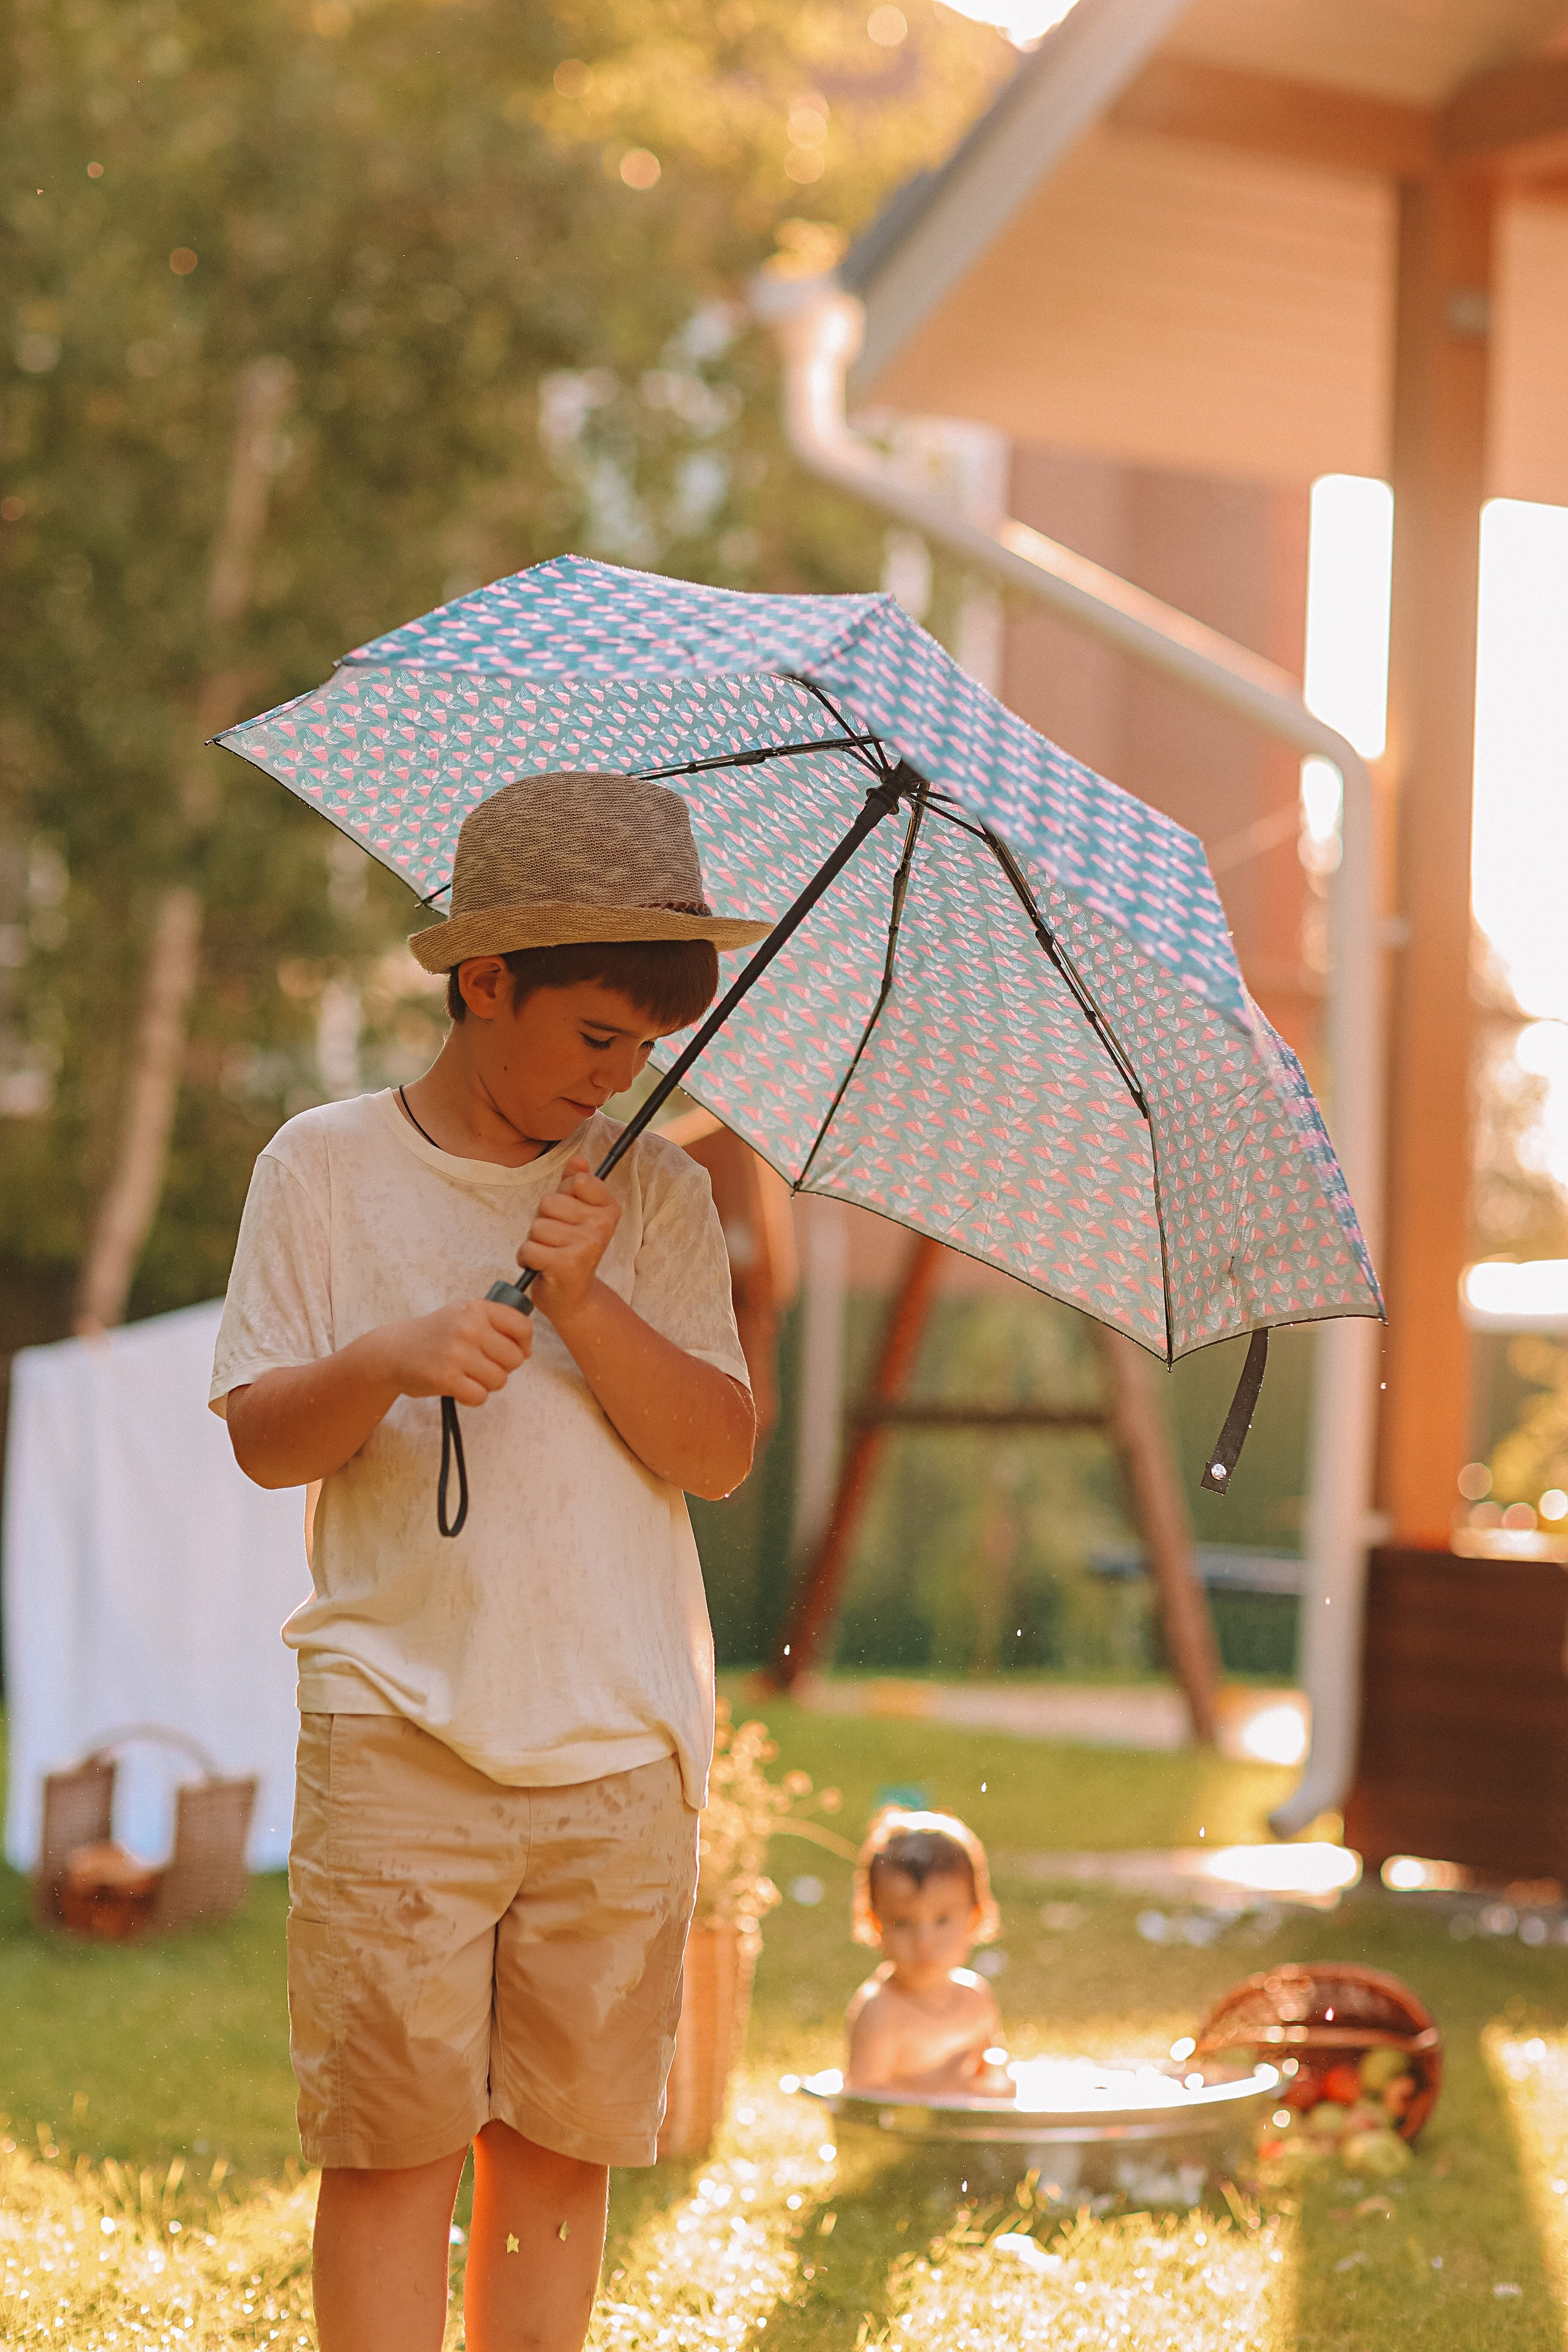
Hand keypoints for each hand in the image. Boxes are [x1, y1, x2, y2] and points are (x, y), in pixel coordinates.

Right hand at [369, 1298, 532, 1406]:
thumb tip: (526, 1351)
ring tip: (468, 1374)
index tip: (513, 1350)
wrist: (393, 1350)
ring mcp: (456, 1353)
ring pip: (500, 1380)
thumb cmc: (435, 1335)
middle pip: (515, 1358)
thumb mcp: (463, 1315)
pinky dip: (472, 1396)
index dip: (523, 1344)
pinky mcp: (445, 1378)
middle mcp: (468, 1327)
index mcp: (476, 1308)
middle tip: (482, 1364)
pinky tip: (459, 1386)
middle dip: (503, 1367)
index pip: (522, 1327)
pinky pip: (480, 1396)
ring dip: (487, 1383)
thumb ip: (496, 1324)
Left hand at [516, 1155, 620, 1322]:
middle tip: (556, 1240)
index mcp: (609, 1209)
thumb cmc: (569, 1250)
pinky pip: (528, 1248)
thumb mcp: (575, 1213)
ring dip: (534, 1242)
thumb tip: (579, 1159)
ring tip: (550, 1254)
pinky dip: (527, 1259)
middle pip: (550, 1202)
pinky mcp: (566, 1264)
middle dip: (543, 1220)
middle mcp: (602, 1225)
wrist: (573, 1297)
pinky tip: (542, 1267)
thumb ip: (575, 1184)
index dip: (561, 1198)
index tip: (569, 1217)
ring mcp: (586, 1245)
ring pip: (537, 1226)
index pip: (575, 1182)